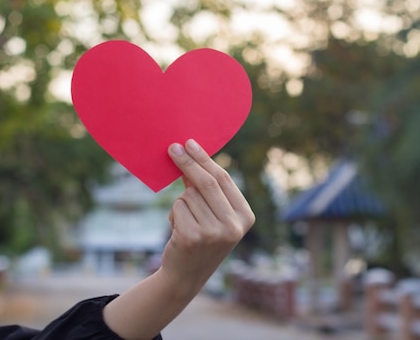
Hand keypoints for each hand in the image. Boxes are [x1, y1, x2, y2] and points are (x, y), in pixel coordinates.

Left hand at [102, 139, 254, 339]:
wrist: (186, 276)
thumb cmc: (201, 239)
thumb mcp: (213, 214)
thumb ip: (208, 189)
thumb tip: (190, 155)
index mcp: (246, 217)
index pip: (224, 179)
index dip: (205, 159)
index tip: (190, 143)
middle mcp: (234, 226)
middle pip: (207, 182)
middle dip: (188, 162)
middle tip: (173, 148)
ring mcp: (215, 233)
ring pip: (189, 195)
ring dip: (182, 202)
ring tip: (187, 222)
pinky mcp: (193, 237)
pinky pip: (178, 207)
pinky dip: (174, 214)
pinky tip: (180, 231)